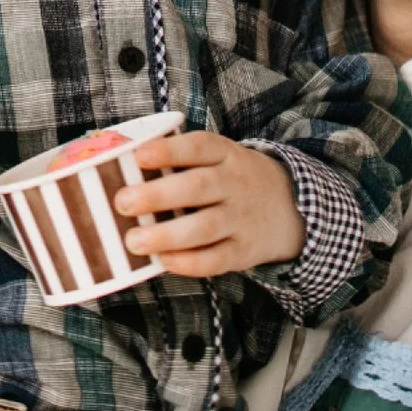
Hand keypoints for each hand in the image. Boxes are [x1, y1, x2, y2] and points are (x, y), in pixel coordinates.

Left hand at [113, 132, 304, 276]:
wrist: (289, 206)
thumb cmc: (233, 179)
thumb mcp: (220, 157)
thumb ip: (182, 160)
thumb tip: (122, 163)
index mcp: (226, 154)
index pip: (198, 147)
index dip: (168, 150)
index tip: (138, 156)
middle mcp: (235, 184)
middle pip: (198, 187)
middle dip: (158, 195)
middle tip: (123, 202)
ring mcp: (241, 218)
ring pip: (204, 227)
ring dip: (167, 235)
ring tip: (134, 241)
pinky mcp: (242, 251)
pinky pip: (215, 259)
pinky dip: (188, 263)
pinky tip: (163, 261)